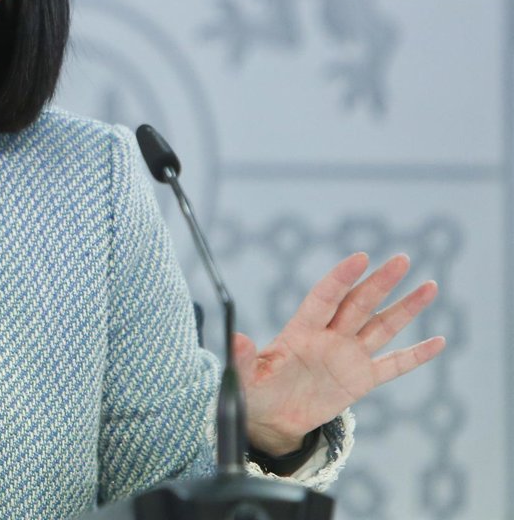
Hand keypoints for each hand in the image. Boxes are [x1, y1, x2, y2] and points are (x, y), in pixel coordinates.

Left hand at [236, 252, 444, 455]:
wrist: (272, 417)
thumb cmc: (256, 390)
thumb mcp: (246, 377)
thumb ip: (244, 358)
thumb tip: (236, 339)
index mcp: (301, 330)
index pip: (325, 297)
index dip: (341, 278)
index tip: (360, 257)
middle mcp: (329, 337)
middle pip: (359, 304)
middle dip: (380, 282)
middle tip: (401, 259)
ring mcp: (348, 356)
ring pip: (382, 327)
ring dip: (405, 308)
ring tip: (429, 286)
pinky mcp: (361, 379)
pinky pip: (393, 365)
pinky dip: (416, 355)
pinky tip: (438, 341)